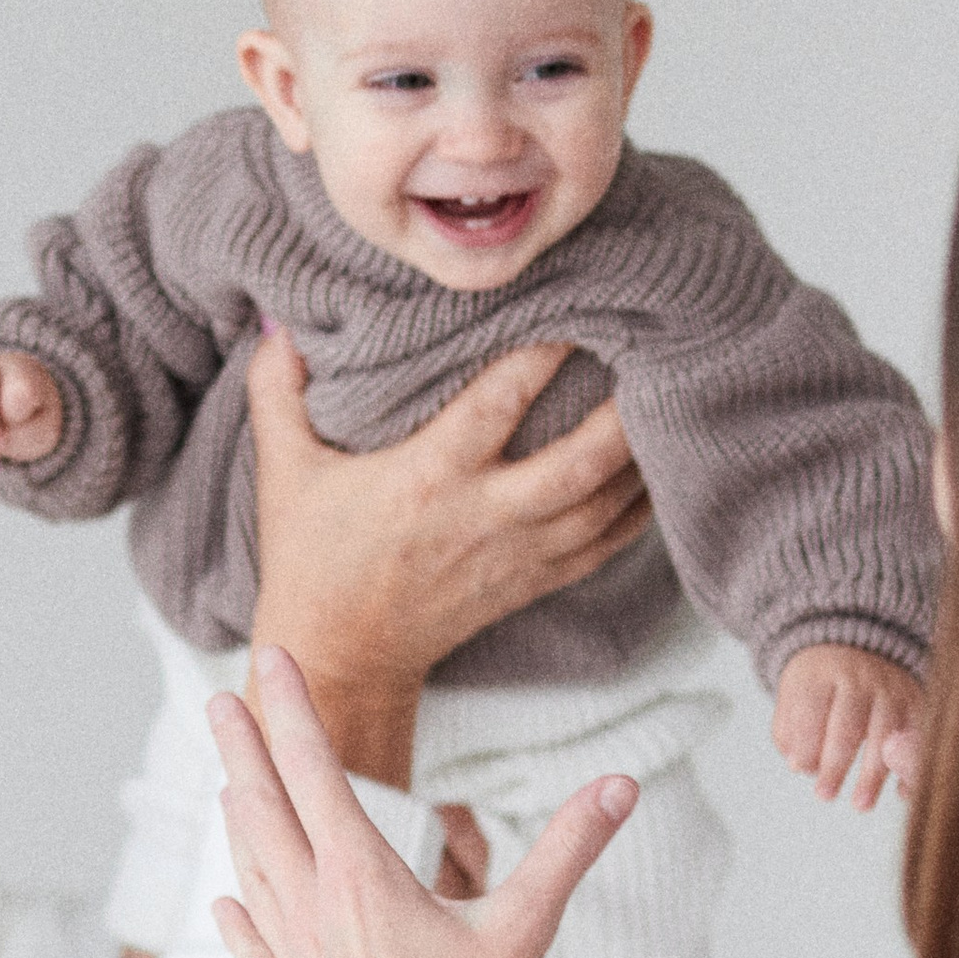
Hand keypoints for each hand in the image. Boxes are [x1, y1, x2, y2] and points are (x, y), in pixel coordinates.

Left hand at [206, 648, 636, 957]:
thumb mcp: (525, 931)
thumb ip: (569, 850)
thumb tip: (622, 784)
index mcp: (359, 877)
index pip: (314, 770)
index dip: (292, 709)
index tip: (272, 656)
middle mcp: (310, 906)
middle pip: (262, 807)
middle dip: (240, 748)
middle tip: (219, 699)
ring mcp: (289, 954)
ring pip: (249, 867)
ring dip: (238, 816)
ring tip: (229, 780)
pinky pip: (248, 943)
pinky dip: (235, 911)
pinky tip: (227, 900)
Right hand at [247, 328, 652, 781]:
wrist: (342, 654)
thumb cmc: (314, 556)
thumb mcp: (284, 469)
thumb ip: (279, 390)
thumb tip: (280, 318)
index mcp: (427, 480)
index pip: (499, 404)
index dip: (542, 353)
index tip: (575, 302)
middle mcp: (484, 517)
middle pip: (579, 461)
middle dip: (624, 408)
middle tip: (658, 344)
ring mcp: (520, 554)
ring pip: (606, 503)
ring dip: (647, 451)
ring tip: (679, 392)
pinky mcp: (537, 581)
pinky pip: (609, 542)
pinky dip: (645, 505)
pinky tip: (668, 463)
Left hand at [772, 644, 924, 808]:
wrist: (858, 644)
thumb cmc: (821, 684)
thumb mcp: (794, 695)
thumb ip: (790, 731)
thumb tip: (801, 766)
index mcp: (822, 674)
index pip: (812, 709)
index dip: (807, 742)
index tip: (802, 769)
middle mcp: (859, 678)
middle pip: (848, 724)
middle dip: (835, 764)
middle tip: (824, 796)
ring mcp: (891, 689)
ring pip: (885, 733)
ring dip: (873, 774)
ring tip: (861, 805)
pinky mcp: (915, 700)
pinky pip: (918, 735)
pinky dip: (912, 766)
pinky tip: (903, 792)